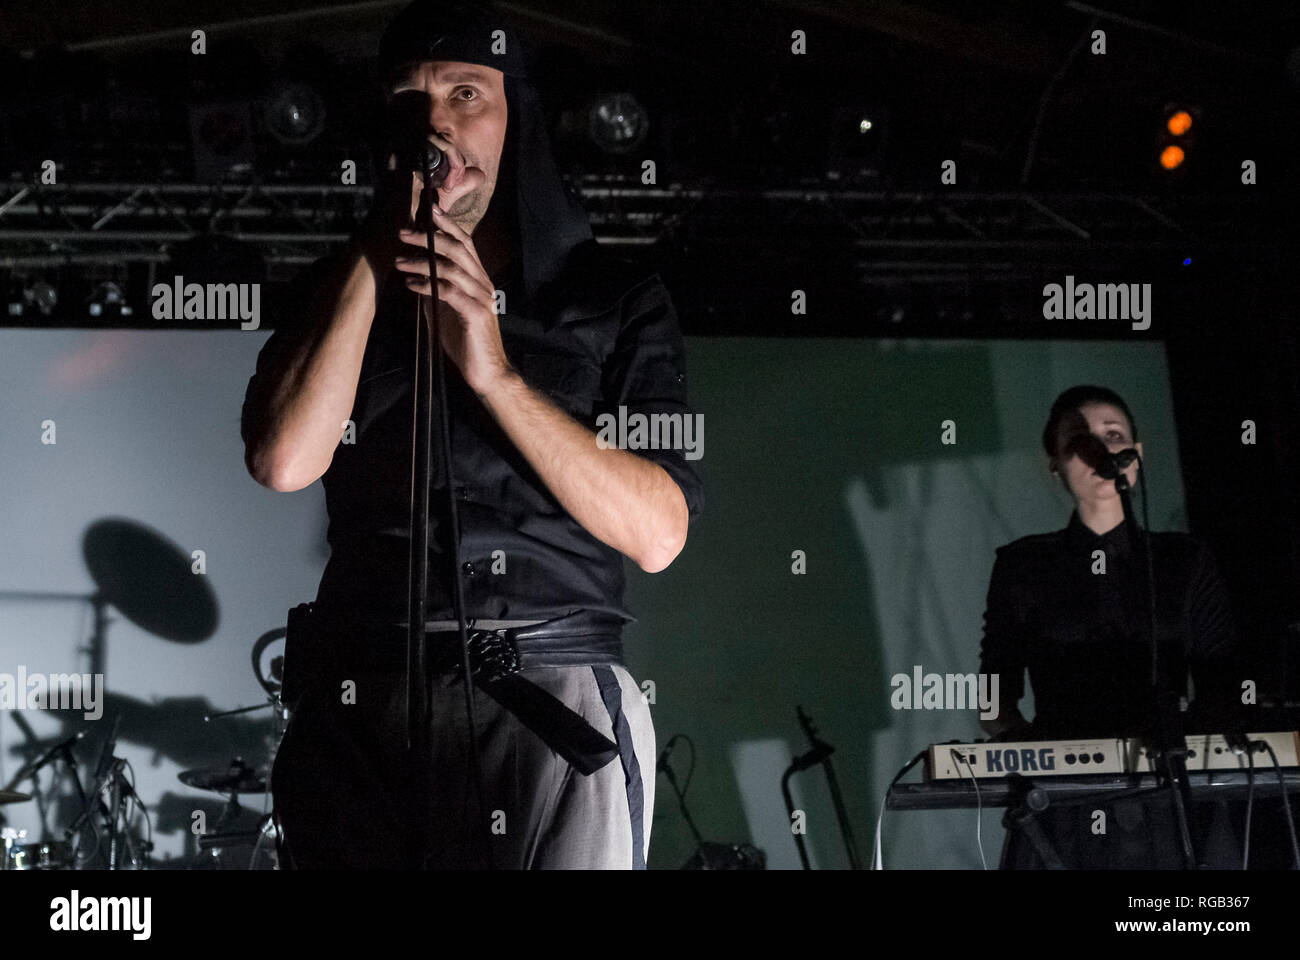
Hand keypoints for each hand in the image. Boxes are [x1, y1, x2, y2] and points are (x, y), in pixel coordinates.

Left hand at [393, 206, 511, 394]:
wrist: (486, 371)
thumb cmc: (466, 341)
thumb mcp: (445, 309)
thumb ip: (434, 289)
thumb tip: (415, 273)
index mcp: (478, 278)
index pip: (464, 243)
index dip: (446, 225)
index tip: (427, 211)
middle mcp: (482, 283)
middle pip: (458, 248)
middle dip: (428, 237)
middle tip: (403, 233)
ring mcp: (481, 297)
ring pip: (451, 268)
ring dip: (421, 262)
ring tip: (399, 261)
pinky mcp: (476, 313)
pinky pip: (449, 292)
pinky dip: (427, 285)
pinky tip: (411, 285)